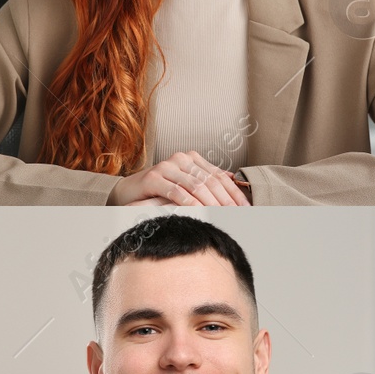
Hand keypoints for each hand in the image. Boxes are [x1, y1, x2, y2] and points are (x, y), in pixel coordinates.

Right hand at [108, 152, 250, 205]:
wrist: (127, 191)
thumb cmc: (158, 189)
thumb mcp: (184, 183)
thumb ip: (205, 179)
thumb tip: (232, 178)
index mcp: (191, 158)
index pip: (219, 175)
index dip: (234, 192)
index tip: (246, 207)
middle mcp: (180, 159)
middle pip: (211, 180)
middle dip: (227, 199)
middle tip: (238, 214)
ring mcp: (166, 166)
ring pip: (196, 186)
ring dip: (212, 202)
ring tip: (223, 215)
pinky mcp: (154, 177)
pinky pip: (177, 192)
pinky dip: (191, 203)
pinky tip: (200, 212)